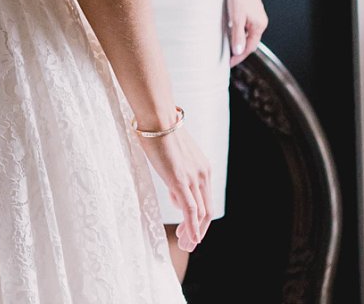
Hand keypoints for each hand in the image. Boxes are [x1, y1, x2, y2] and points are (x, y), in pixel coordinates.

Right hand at [136, 122, 211, 251]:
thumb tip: (177, 194)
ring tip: (186, 246)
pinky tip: (190, 239)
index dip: (199, 218)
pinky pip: (191, 210)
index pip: (205, 200)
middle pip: (206, 210)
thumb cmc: (160, 132)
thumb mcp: (173, 157)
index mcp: (202, 168)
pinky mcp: (181, 180)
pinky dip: (192, 228)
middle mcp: (203, 174)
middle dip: (199, 230)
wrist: (157, 117)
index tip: (191, 230)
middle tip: (189, 244)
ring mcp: (194, 178)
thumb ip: (177, 175)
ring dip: (194, 233)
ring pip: (200, 214)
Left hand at [225, 0, 268, 67]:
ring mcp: (257, 18)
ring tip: (228, 48)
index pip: (249, 47)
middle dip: (240, 51)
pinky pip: (246, 28)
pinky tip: (231, 33)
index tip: (229, 63)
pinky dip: (239, 33)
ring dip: (239, 42)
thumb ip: (237, 36)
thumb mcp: (236, 18)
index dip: (239, 56)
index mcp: (259, 26)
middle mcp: (261, 23)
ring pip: (248, 35)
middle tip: (228, 58)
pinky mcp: (252, 13)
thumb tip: (238, 51)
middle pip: (250, 42)